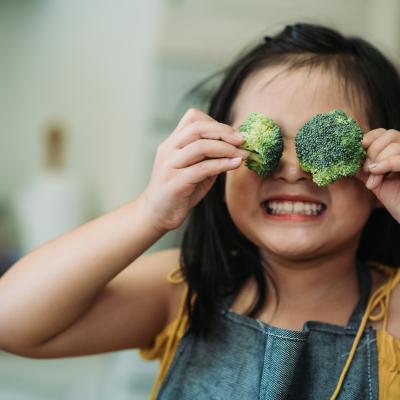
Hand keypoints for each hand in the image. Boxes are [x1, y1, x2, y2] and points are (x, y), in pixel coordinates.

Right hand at [142, 108, 248, 232]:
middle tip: (242, 140)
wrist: (157, 214)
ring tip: (242, 155)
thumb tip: (237, 145)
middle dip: (224, 131)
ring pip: (200, 146)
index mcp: (172, 143)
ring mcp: (169, 165)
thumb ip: (210, 156)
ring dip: (226, 149)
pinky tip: (235, 165)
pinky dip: (222, 164)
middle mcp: (168, 150)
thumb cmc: (180, 190)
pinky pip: (202, 168)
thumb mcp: (195, 168)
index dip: (215, 123)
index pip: (193, 118)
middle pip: (197, 128)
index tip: (233, 134)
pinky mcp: (175, 183)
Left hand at [357, 128, 399, 222]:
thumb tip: (343, 158)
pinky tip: (377, 173)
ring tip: (374, 180)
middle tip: (368, 170)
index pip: (383, 132)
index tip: (360, 148)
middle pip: (389, 135)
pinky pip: (399, 159)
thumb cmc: (395, 199)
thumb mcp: (374, 180)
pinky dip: (386, 164)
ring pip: (394, 146)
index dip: (370, 137)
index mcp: (397, 151)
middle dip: (373, 152)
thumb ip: (362, 167)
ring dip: (378, 163)